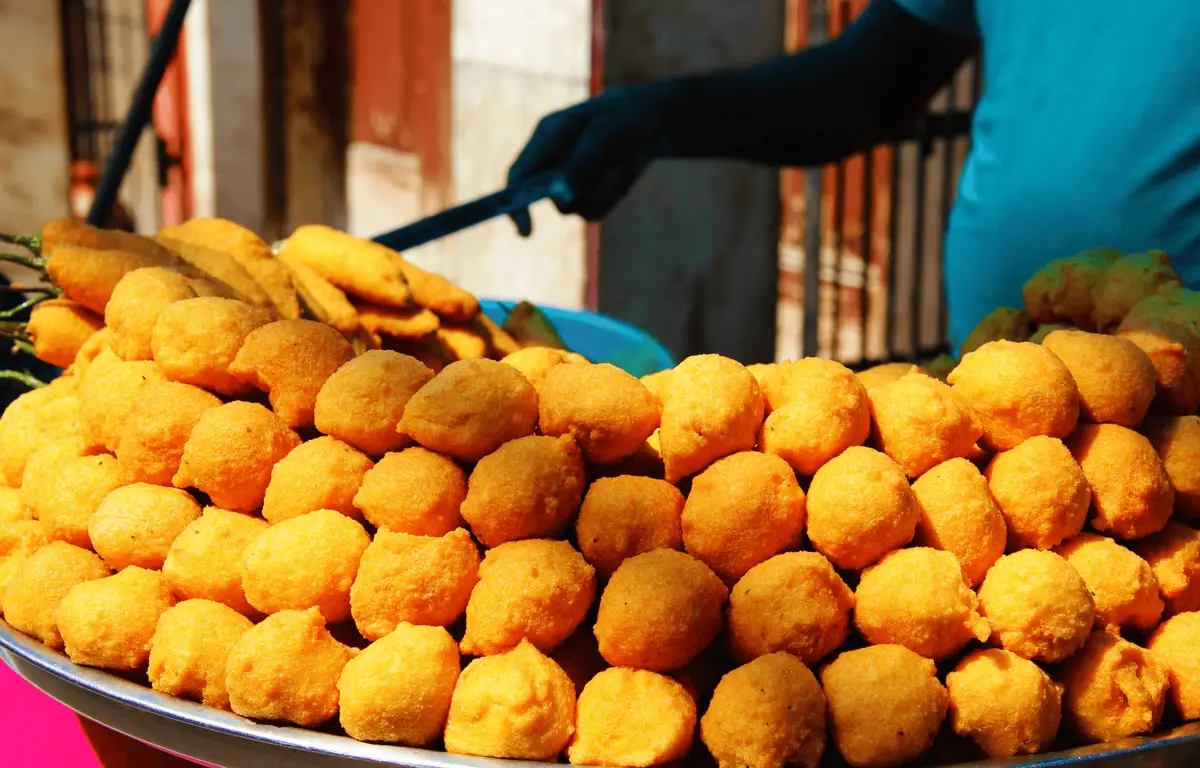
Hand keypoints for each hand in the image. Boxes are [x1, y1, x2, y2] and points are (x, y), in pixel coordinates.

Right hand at [507, 85, 667, 235]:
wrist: (650, 123)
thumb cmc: (622, 118)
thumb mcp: (604, 134)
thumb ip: (581, 162)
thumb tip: (562, 196)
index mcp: (547, 138)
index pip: (519, 174)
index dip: (514, 201)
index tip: (522, 226)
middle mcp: (552, 163)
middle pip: (540, 196)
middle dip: (560, 199)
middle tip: (537, 225)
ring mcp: (568, 182)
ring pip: (573, 207)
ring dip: (601, 191)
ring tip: (620, 163)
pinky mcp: (588, 197)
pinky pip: (594, 211)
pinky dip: (612, 194)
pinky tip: (623, 170)